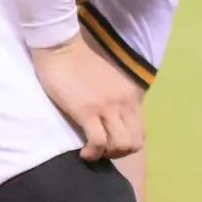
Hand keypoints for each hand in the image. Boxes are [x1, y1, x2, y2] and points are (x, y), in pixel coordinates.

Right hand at [30, 35, 143, 160]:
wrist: (61, 47)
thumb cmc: (81, 62)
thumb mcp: (112, 80)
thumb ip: (118, 97)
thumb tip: (114, 118)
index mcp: (132, 95)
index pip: (141, 130)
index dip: (127, 143)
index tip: (111, 142)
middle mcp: (124, 103)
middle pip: (135, 141)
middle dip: (119, 152)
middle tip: (103, 149)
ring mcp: (107, 108)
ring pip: (121, 144)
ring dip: (107, 154)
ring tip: (94, 150)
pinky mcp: (86, 111)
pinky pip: (98, 142)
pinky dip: (92, 153)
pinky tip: (83, 152)